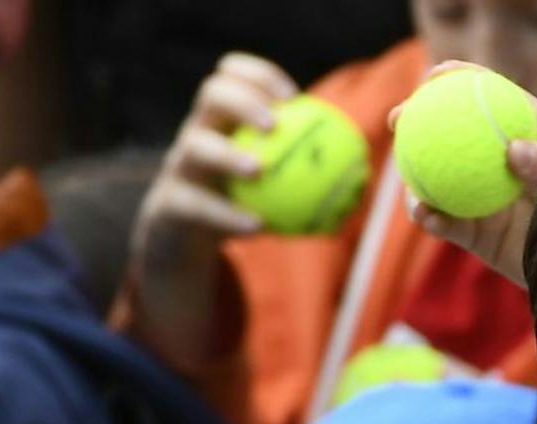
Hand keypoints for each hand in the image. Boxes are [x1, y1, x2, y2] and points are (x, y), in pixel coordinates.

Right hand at [125, 52, 301, 366]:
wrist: (185, 236)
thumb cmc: (242, 200)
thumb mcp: (270, 181)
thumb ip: (308, 171)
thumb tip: (366, 174)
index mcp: (222, 118)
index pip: (232, 75)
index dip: (259, 74)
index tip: (294, 94)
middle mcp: (196, 132)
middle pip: (211, 95)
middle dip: (242, 100)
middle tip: (275, 123)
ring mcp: (178, 166)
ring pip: (195, 147)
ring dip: (227, 154)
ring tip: (259, 168)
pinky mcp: (169, 203)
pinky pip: (197, 206)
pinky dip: (227, 215)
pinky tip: (257, 225)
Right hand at [399, 62, 536, 288]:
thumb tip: (513, 150)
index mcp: (520, 132)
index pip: (487, 96)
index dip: (458, 78)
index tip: (438, 74)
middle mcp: (493, 161)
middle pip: (445, 132)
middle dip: (414, 118)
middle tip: (400, 117)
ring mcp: (478, 196)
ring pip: (433, 179)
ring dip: (411, 173)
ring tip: (405, 170)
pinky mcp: (471, 233)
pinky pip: (444, 223)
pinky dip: (430, 218)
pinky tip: (425, 215)